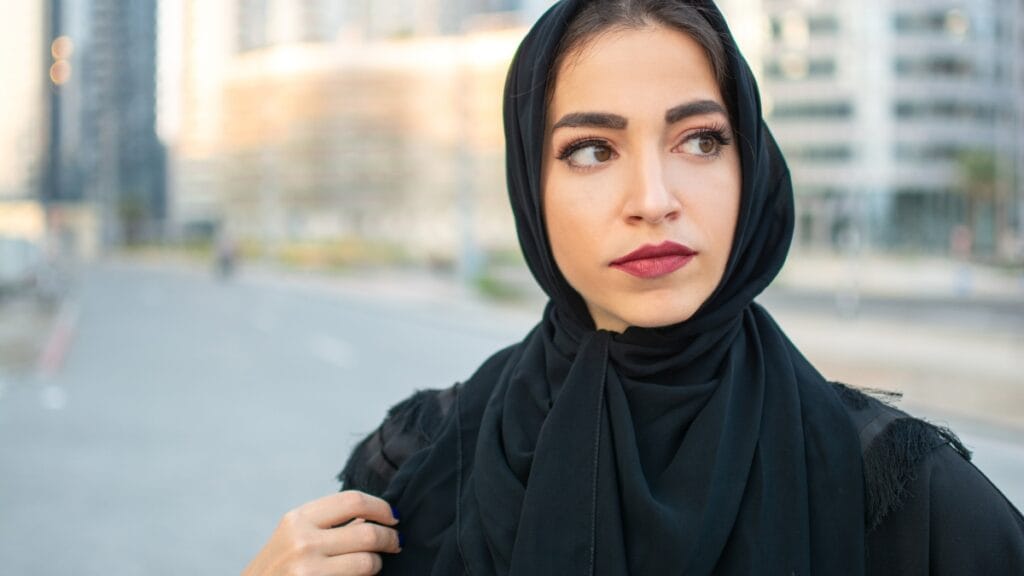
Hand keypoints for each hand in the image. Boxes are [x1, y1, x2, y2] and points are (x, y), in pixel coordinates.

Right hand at [242, 490, 400, 575]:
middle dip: (390, 538)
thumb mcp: (295, 535)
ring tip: (374, 564)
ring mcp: (308, 569)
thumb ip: (330, 523)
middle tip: (396, 542)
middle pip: (368, 532)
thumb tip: (375, 515)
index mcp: (298, 518)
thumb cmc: (278, 567)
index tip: (393, 517)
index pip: (353, 500)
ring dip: (378, 563)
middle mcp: (302, 541)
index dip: (381, 507)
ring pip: (368, 561)